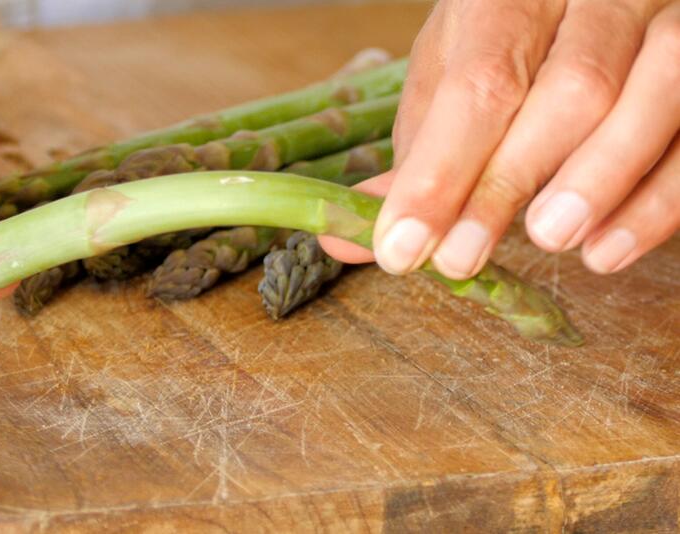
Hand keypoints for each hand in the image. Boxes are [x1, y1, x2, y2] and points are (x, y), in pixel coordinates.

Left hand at [322, 0, 678, 276]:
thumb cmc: (509, 40)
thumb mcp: (450, 74)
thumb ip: (416, 154)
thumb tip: (346, 237)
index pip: (479, 80)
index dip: (442, 171)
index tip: (402, 246)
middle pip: (570, 89)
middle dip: (509, 184)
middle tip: (462, 258)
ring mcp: (665, 20)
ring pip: (657, 91)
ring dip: (601, 179)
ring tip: (552, 240)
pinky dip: (659, 200)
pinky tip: (608, 249)